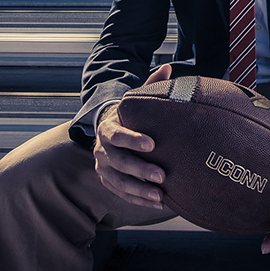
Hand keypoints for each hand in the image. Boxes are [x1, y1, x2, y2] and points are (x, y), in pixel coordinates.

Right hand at [93, 64, 172, 209]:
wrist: (107, 130)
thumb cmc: (128, 115)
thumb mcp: (135, 100)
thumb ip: (150, 85)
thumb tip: (168, 67)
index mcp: (108, 128)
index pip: (117, 134)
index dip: (133, 139)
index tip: (153, 144)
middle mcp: (101, 149)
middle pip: (118, 161)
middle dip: (140, 169)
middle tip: (162, 175)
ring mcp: (103, 167)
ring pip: (119, 181)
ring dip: (139, 190)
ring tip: (160, 195)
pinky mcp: (107, 180)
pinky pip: (120, 193)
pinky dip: (137, 199)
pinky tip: (156, 203)